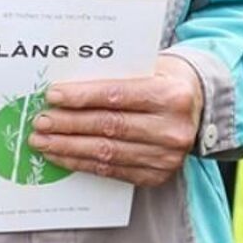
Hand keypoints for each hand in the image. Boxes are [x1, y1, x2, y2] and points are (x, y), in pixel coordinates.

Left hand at [29, 55, 204, 186]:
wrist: (201, 108)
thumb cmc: (167, 80)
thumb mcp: (150, 66)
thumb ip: (116, 75)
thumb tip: (68, 88)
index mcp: (172, 95)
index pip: (117, 96)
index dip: (82, 97)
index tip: (53, 97)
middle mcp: (172, 129)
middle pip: (108, 126)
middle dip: (68, 125)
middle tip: (41, 122)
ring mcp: (167, 157)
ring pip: (106, 152)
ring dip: (69, 148)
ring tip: (43, 141)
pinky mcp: (157, 176)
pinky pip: (112, 171)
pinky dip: (82, 163)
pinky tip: (63, 155)